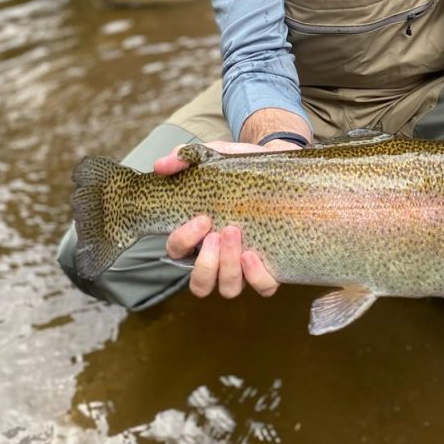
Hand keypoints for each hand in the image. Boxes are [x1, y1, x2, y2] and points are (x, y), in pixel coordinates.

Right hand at [154, 139, 286, 298]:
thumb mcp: (214, 155)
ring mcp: (244, 265)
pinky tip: (254, 254)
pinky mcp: (271, 265)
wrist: (282, 163)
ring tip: (237, 234)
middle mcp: (218, 257)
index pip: (177, 252)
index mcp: (199, 236)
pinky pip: (263, 287)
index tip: (202, 219)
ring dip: (228, 268)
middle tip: (219, 232)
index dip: (183, 241)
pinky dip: (256, 277)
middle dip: (206, 263)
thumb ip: (186, 157)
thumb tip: (160, 165)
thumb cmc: (242, 166)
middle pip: (200, 284)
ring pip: (228, 289)